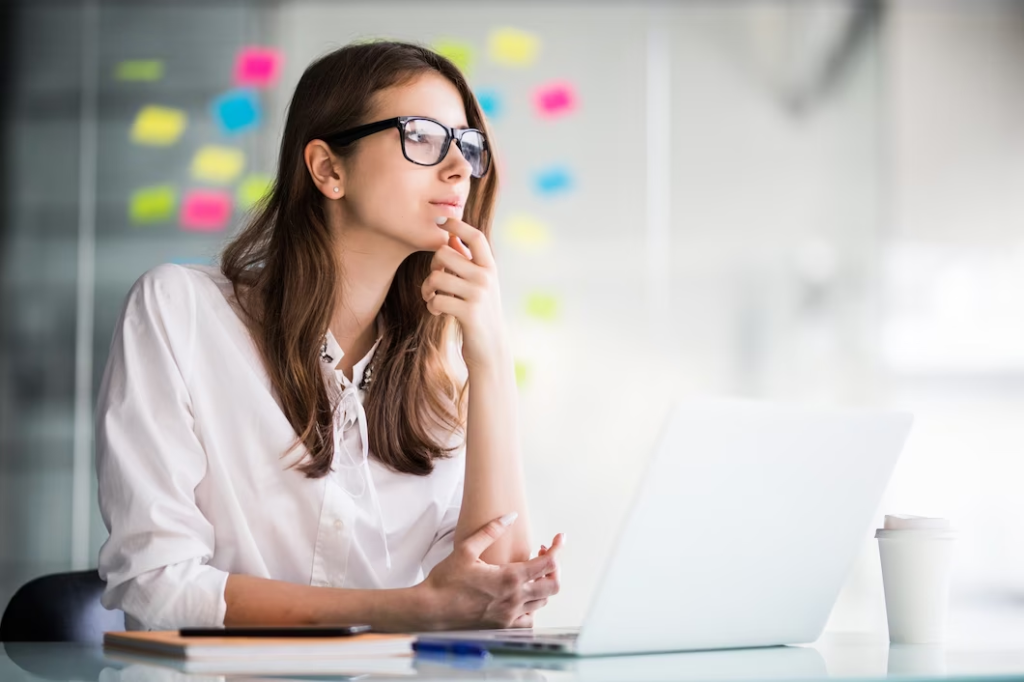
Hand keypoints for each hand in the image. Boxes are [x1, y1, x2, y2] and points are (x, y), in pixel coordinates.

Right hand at [418, 513, 562, 629]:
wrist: (430, 611)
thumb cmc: (446, 581)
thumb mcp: (466, 549)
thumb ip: (491, 531)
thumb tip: (510, 516)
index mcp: (509, 578)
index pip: (548, 563)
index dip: (558, 548)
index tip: (559, 538)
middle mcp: (514, 599)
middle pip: (553, 585)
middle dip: (554, 567)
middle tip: (542, 554)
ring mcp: (510, 616)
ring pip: (543, 601)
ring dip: (543, 584)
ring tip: (530, 572)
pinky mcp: (503, 627)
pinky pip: (530, 619)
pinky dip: (533, 607)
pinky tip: (522, 596)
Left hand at [422, 219, 507, 373]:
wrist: (490, 347)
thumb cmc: (479, 312)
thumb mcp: (479, 284)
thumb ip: (467, 262)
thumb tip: (451, 236)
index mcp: (490, 267)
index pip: (475, 236)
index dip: (456, 224)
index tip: (440, 220)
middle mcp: (486, 277)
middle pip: (444, 253)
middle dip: (432, 266)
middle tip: (434, 281)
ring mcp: (479, 294)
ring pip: (436, 277)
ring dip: (426, 289)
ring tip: (432, 298)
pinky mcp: (468, 312)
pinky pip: (436, 299)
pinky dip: (431, 306)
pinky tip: (437, 311)